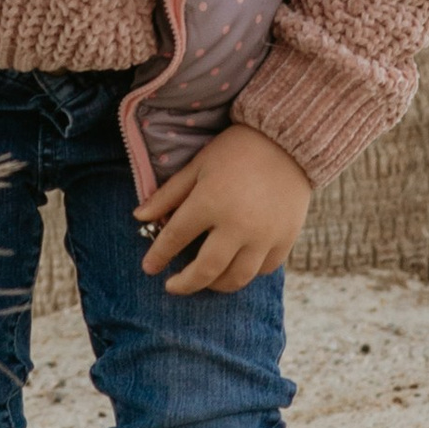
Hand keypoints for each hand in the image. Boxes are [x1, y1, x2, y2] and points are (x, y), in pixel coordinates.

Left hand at [138, 129, 312, 293]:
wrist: (289, 140)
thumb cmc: (237, 150)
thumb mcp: (197, 166)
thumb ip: (168, 195)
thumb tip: (140, 217)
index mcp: (210, 202)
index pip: (175, 239)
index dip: (158, 256)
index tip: (148, 268)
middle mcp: (237, 225)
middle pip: (205, 270)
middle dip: (184, 284)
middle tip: (172, 287)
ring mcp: (264, 236)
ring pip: (236, 278)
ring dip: (215, 285)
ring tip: (204, 281)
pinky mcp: (285, 239)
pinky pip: (263, 269)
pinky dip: (247, 272)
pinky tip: (236, 266)